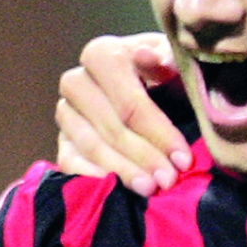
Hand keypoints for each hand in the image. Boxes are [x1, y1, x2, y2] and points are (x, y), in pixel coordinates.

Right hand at [55, 32, 190, 194]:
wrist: (155, 86)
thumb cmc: (168, 72)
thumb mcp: (174, 62)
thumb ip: (166, 58)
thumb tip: (145, 57)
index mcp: (102, 54)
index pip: (128, 100)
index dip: (157, 131)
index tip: (183, 157)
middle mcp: (76, 81)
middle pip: (109, 126)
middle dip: (142, 156)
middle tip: (169, 180)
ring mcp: (66, 113)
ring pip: (90, 146)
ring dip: (122, 171)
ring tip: (150, 189)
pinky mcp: (63, 140)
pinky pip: (70, 162)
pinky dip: (93, 178)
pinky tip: (118, 191)